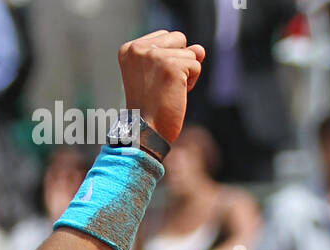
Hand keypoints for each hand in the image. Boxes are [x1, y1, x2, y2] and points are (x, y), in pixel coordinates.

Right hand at [119, 31, 204, 146]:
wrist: (144, 133)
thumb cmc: (150, 106)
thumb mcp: (159, 73)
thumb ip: (179, 52)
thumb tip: (200, 50)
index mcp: (129, 49)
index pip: (165, 36)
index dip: (166, 59)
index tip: (151, 81)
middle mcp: (138, 49)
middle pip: (178, 38)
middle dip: (177, 61)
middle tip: (159, 86)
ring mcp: (154, 56)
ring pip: (190, 52)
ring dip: (184, 74)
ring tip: (166, 92)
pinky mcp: (171, 66)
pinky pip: (196, 66)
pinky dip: (190, 83)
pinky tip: (174, 95)